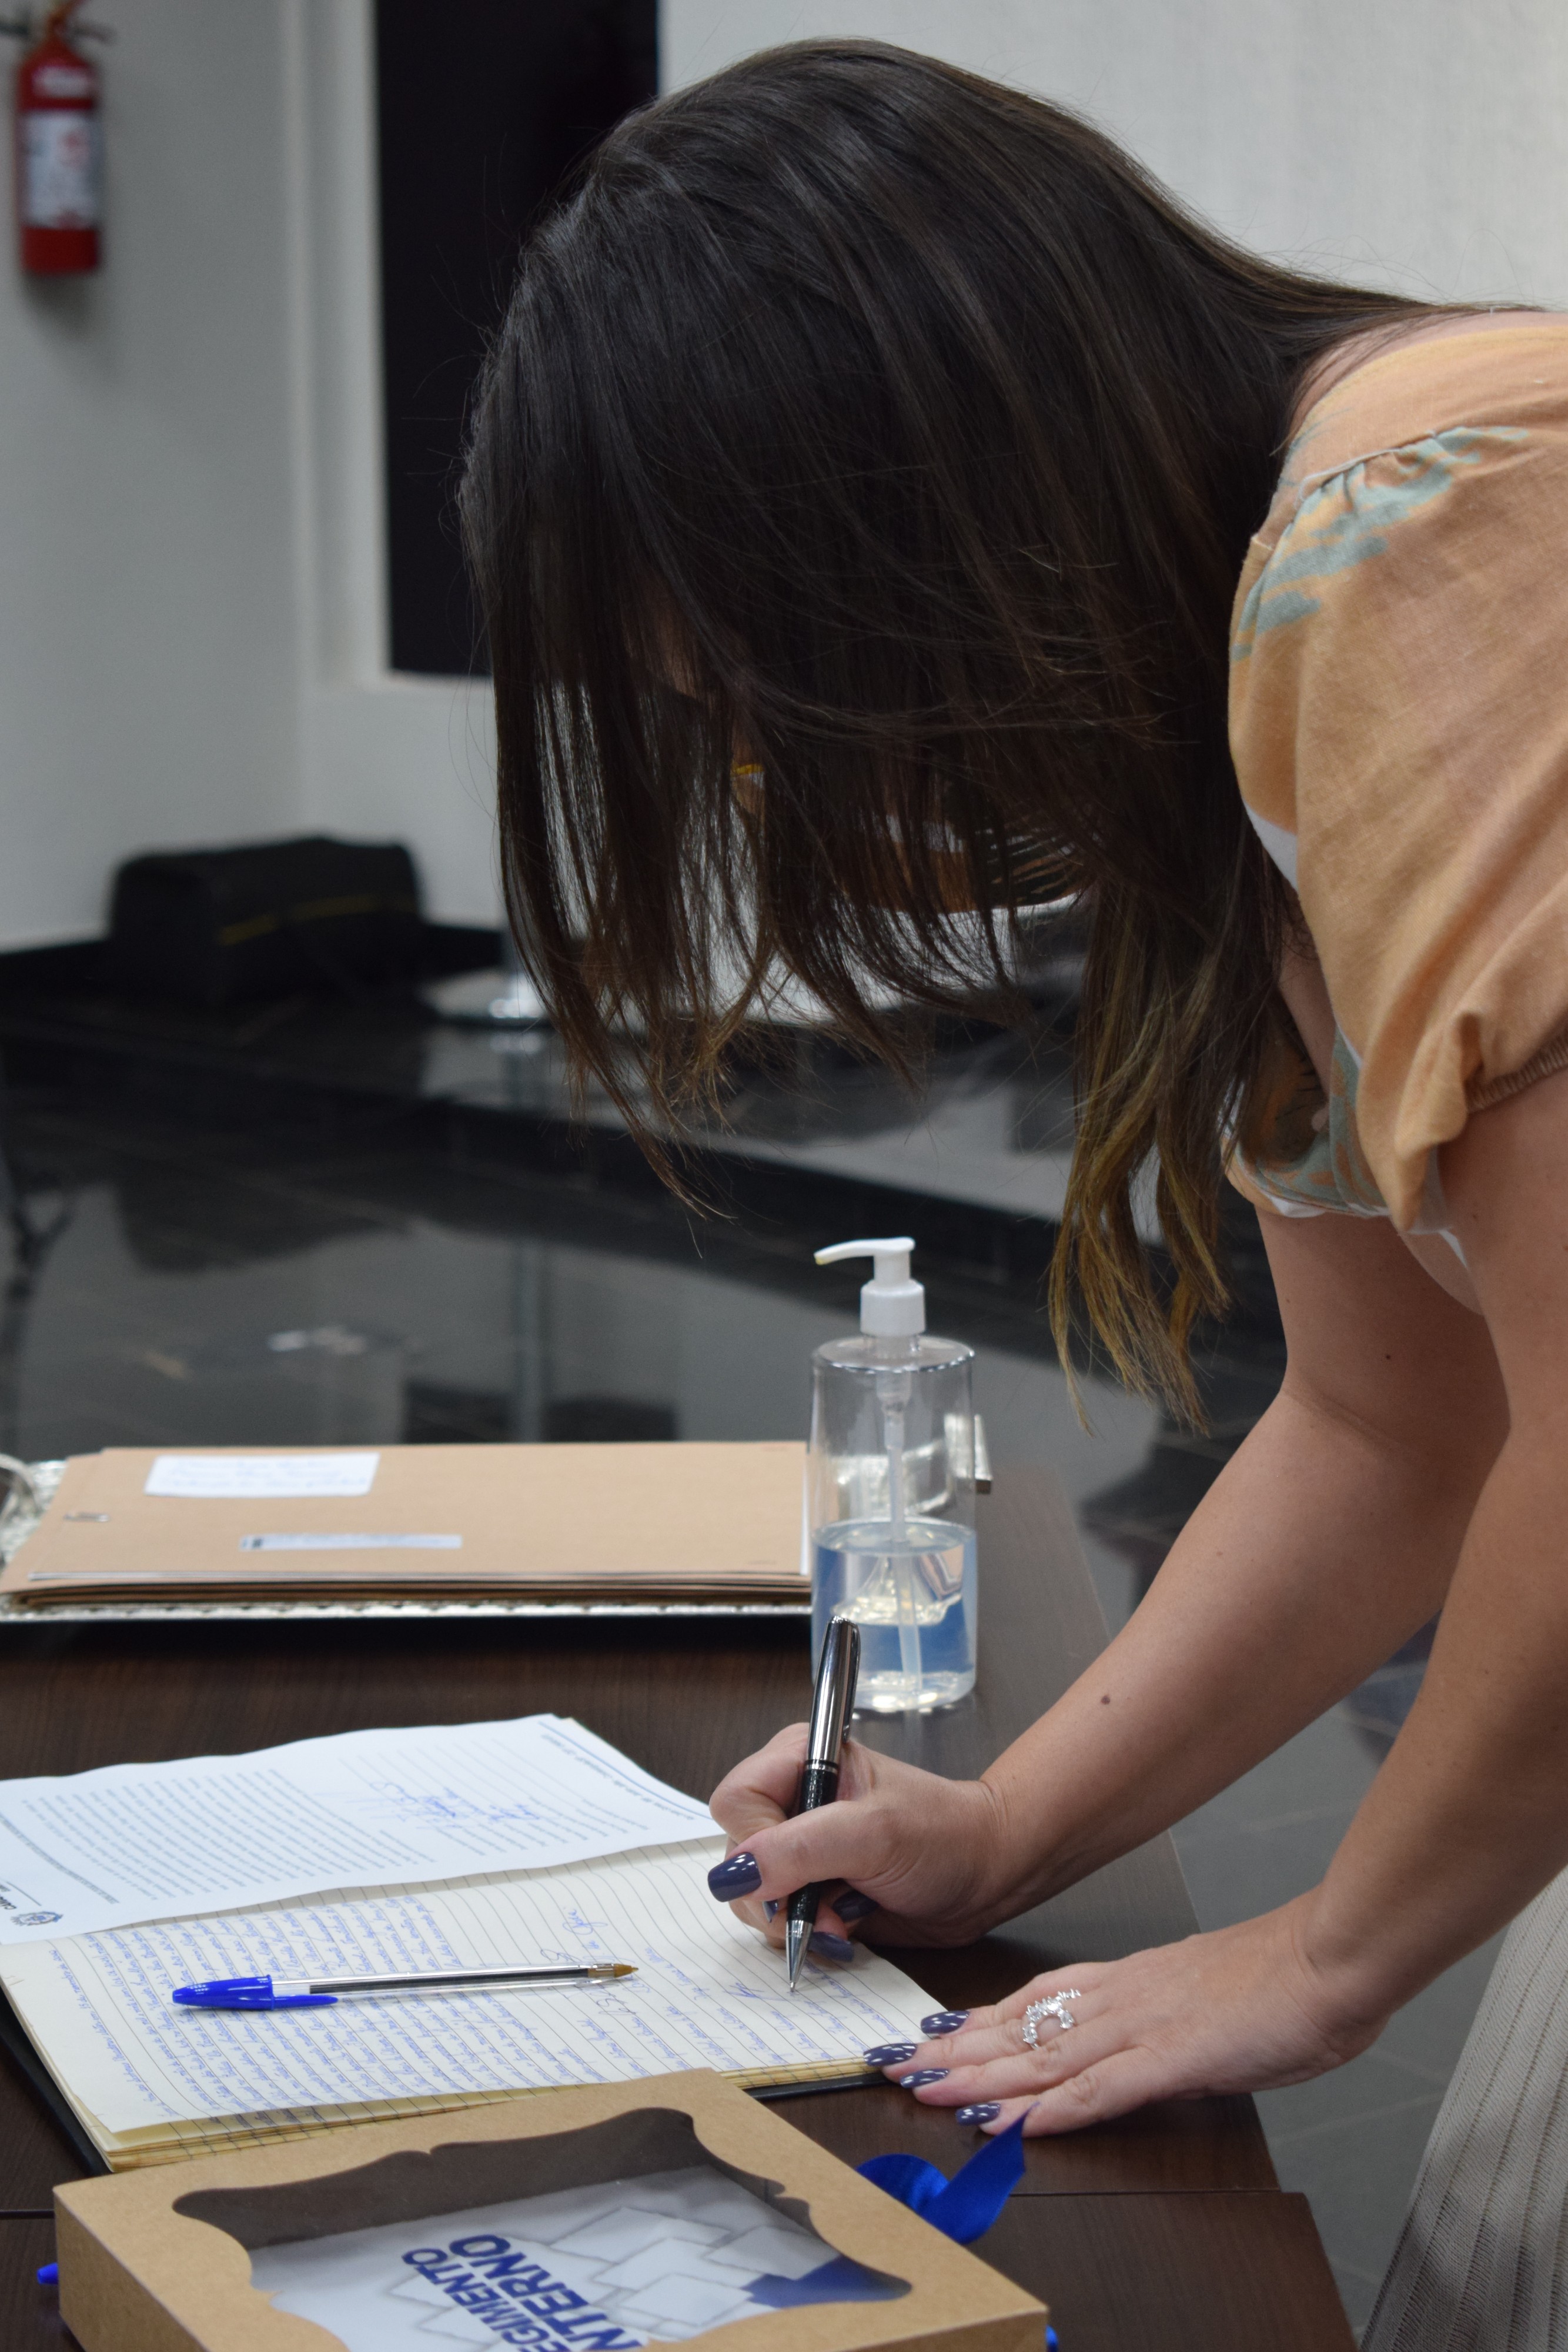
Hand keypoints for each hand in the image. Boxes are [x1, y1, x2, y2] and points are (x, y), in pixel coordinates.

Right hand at [707, 1724, 1009, 1949]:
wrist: (984, 1876)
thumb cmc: (943, 1835)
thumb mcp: (874, 1834)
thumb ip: (800, 1849)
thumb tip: (735, 1874)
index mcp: (801, 1760)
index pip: (736, 1801)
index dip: (754, 1844)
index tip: (793, 1875)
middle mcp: (792, 1800)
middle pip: (737, 1854)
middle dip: (776, 1894)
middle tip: (825, 1907)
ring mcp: (799, 1848)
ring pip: (752, 1894)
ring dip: (792, 1920)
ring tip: (841, 1918)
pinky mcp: (810, 1888)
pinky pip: (777, 1919)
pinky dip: (804, 1933)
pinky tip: (842, 1926)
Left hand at [875, 1897, 1386, 2131]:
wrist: (1326, 1958)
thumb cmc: (1278, 1978)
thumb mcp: (1201, 1997)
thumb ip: (1159, 2019)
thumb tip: (1134, 2046)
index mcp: (1128, 1981)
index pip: (1033, 1999)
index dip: (977, 2020)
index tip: (932, 2036)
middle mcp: (1121, 1998)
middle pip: (1021, 2026)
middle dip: (957, 2052)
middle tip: (900, 2066)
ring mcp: (1143, 2025)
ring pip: (1044, 2055)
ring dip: (983, 2079)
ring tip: (930, 2093)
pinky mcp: (1173, 2056)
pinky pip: (1101, 2087)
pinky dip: (1054, 2107)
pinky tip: (1016, 2123)